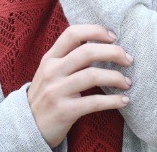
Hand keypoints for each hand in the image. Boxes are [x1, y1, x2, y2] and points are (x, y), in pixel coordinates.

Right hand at [27, 24, 132, 147]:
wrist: (28, 127)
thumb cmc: (46, 94)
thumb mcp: (50, 71)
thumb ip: (68, 56)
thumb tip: (102, 42)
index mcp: (50, 57)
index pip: (73, 33)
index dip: (95, 31)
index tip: (114, 37)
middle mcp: (52, 71)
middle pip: (87, 52)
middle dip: (113, 52)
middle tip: (128, 59)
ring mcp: (57, 91)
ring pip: (92, 76)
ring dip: (116, 77)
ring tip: (127, 82)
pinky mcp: (64, 111)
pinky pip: (94, 102)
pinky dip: (113, 101)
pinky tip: (124, 101)